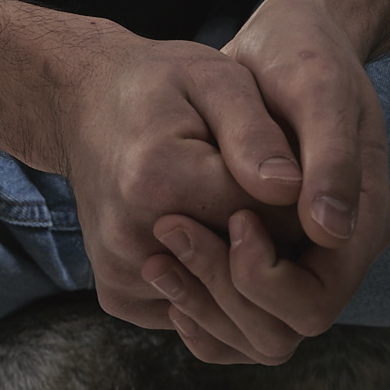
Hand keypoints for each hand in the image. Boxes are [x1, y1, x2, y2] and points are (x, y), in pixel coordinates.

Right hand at [56, 31, 327, 360]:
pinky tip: (211, 232)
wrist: (87, 104)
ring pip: (224, 303)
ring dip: (247, 267)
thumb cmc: (162, 85)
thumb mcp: (215, 79)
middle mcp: (131, 237)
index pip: (269, 220)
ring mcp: (121, 273)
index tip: (302, 173)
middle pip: (247, 273)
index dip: (301, 200)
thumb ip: (256, 133)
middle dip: (279, 240)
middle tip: (278, 194)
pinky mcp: (118, 294)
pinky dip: (213, 282)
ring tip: (246, 208)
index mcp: (159, 178)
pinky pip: (193, 310)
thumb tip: (293, 190)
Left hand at [137, 0, 389, 364]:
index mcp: (361, 222)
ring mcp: (299, 255)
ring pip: (254, 331)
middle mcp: (334, 252)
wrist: (284, 40)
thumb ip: (329, 156)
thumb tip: (328, 230)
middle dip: (225, 293)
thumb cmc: (303, 54)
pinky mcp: (265, 249)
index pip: (314, 301)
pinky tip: (163, 271)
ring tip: (157, 258)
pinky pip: (232, 315)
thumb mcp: (318, 88)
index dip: (265, 279)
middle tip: (172, 234)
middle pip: (282, 327)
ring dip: (204, 305)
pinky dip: (198, 308)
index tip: (228, 221)